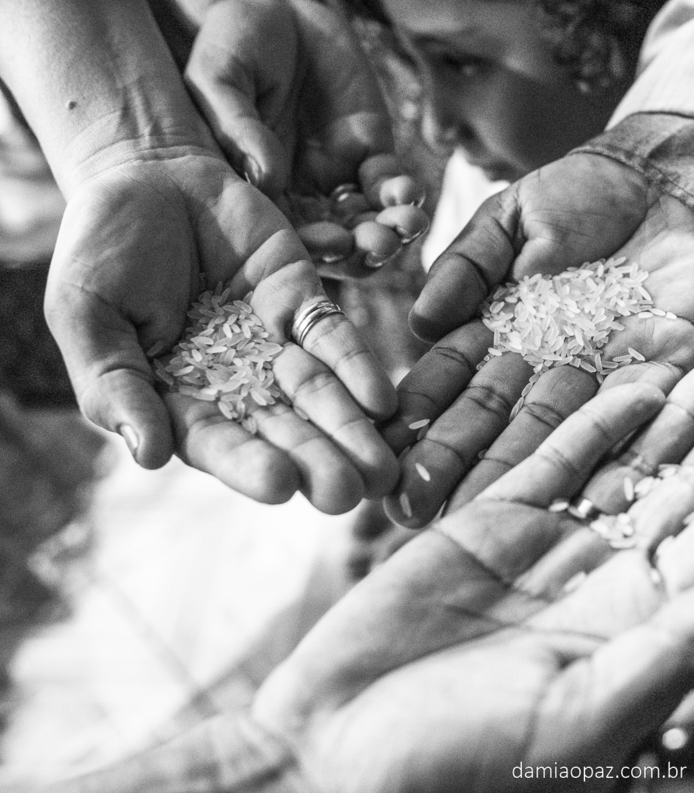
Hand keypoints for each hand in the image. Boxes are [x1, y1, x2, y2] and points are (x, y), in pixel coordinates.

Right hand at [46, 149, 398, 512]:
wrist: (147, 172)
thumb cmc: (101, 248)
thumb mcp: (86, 314)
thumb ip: (114, 382)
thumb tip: (148, 456)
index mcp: (177, 398)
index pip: (215, 441)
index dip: (247, 464)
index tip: (281, 486)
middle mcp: (234, 383)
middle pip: (280, 430)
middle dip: (316, 463)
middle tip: (349, 495)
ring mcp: (274, 344)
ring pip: (319, 395)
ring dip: (350, 432)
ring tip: (382, 469)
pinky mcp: (306, 302)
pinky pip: (336, 340)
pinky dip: (360, 370)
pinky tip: (383, 401)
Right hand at [184, 0, 428, 278]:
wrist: (278, 8)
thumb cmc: (233, 44)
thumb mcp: (219, 79)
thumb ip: (237, 128)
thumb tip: (267, 179)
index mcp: (258, 192)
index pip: (285, 236)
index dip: (310, 249)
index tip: (332, 246)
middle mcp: (300, 195)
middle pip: (336, 241)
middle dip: (362, 250)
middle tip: (379, 244)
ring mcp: (339, 177)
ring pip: (370, 221)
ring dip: (392, 230)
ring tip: (407, 224)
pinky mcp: (372, 152)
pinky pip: (391, 182)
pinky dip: (404, 192)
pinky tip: (410, 192)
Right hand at [252, 362, 693, 792]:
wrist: (337, 757)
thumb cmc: (462, 766)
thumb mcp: (582, 715)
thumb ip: (675, 652)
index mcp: (638, 634)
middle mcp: (600, 586)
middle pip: (682, 495)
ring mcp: (542, 553)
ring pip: (622, 469)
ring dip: (670, 417)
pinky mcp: (480, 528)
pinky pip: (546, 462)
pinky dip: (588, 422)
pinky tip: (632, 385)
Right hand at [381, 152, 693, 525]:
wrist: (671, 179)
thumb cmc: (581, 196)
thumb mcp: (508, 219)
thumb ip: (467, 265)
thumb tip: (421, 323)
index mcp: (505, 331)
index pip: (454, 379)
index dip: (421, 411)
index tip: (383, 445)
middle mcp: (548, 364)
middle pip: (497, 419)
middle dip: (456, 460)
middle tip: (409, 504)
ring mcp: (603, 372)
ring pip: (554, 428)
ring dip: (516, 468)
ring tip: (479, 508)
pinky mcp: (665, 369)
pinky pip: (633, 408)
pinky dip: (602, 438)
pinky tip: (572, 476)